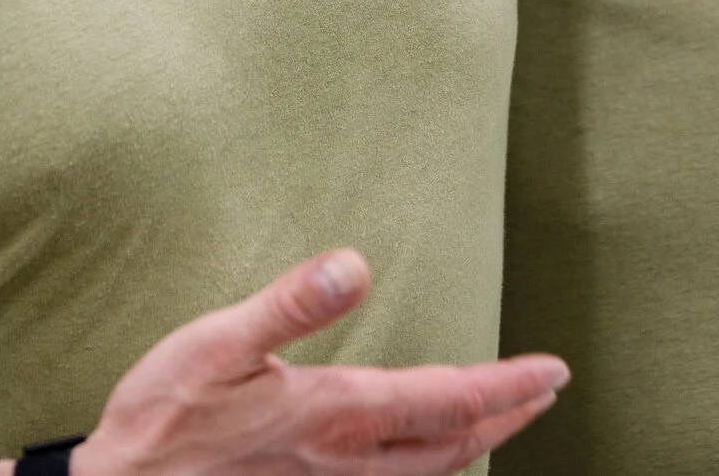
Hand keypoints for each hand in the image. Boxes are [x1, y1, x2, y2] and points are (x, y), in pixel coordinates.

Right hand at [70, 250, 564, 475]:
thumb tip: (352, 264)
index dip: (510, 385)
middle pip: (455, 443)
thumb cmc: (164, 418)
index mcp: (337, 414)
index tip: (555, 369)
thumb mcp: (217, 343)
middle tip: (546, 390)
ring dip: (474, 443)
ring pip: (429, 474)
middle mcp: (348, 461)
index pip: (449, 398)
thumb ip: (290, 304)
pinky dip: (429, 470)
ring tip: (501, 419)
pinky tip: (424, 458)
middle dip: (508, 415)